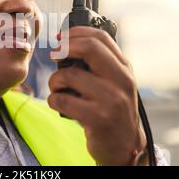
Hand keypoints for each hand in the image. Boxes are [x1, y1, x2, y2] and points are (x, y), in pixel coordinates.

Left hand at [48, 26, 146, 165]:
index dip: (75, 33)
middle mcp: (121, 80)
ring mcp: (111, 99)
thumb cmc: (112, 110)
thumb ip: (99, 63)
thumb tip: (67, 42)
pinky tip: (60, 104)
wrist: (124, 145)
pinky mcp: (98, 118)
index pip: (100, 37)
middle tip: (54, 55)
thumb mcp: (114, 82)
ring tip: (59, 89)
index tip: (60, 38)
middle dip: (64, 47)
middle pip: (88, 47)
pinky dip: (54, 100)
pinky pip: (62, 100)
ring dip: (55, 81)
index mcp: (124, 68)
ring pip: (69, 75)